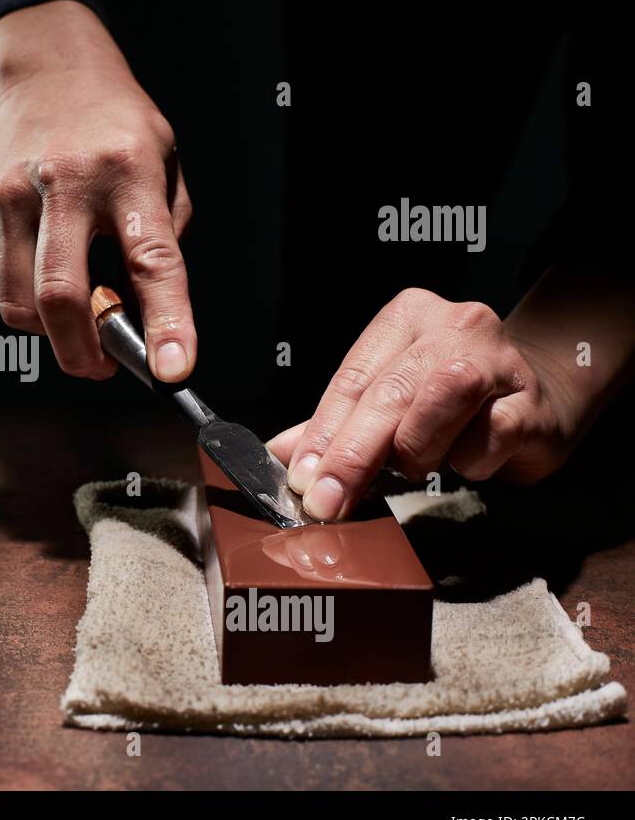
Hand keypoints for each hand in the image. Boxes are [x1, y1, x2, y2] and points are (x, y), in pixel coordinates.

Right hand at [0, 0, 194, 380]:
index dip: (166, 323)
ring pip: (19, 302)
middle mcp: (66, 179)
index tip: (173, 371)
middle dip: (82, 352)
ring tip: (74, 315)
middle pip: (62, 296)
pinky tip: (40, 271)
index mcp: (129, 171)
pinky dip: (21, 298)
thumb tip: (142, 323)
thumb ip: (159, 243)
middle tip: (100, 367)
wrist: (52, 70)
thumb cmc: (118, 131)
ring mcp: (12, 190)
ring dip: (50, 331)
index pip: (152, 261)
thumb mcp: (165, 170)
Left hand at [267, 288, 583, 520]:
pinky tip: (466, 460)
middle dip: (351, 454)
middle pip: (389, 391)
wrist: (540, 396)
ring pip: (441, 399)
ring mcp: (498, 359)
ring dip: (418, 448)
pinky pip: (492, 434)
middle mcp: (452, 327)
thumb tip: (281, 454)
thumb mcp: (389, 400)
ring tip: (415, 465)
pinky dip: (469, 459)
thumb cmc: (452, 401)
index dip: (322, 434)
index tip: (301, 479)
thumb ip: (334, 425)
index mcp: (404, 318)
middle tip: (327, 500)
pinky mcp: (532, 401)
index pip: (351, 379)